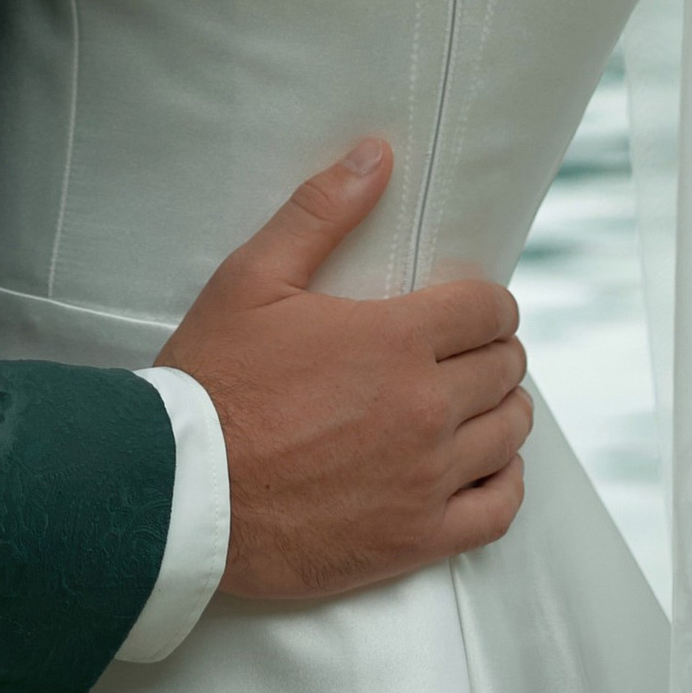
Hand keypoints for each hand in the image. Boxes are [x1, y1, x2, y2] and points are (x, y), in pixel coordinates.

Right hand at [159, 139, 529, 603]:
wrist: (182, 492)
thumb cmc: (213, 378)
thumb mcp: (252, 277)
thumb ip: (321, 211)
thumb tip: (376, 153)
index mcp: (394, 340)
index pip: (487, 310)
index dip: (487, 302)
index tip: (471, 308)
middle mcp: (424, 409)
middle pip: (505, 369)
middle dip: (493, 351)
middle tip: (466, 352)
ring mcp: (425, 479)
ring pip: (510, 434)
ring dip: (502, 410)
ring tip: (475, 403)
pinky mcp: (414, 538)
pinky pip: (497, 511)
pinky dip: (504, 483)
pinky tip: (486, 467)